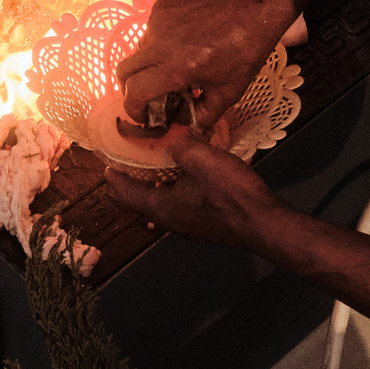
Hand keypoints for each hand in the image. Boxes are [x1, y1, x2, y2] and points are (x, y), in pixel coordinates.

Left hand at [100, 133, 285, 251]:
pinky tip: (187, 180)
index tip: (106, 167)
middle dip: (129, 186)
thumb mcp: (201, 159)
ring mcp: (188, 226)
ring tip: (156, 168)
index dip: (113, 179)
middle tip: (126, 166)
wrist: (263, 222)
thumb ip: (180, 146)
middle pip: (139, 204)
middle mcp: (170, 221)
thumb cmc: (230, 194)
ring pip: (161, 206)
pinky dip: (174, 192)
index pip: (124, 195)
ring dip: (154, 188)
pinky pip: (180, 206)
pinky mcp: (205, 225)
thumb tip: (175, 142)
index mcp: (161, 207)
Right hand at [116, 0, 298, 131]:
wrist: (251, 6)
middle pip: (123, 71)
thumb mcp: (229, 92)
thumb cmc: (245, 51)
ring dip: (147, 65)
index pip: (134, 93)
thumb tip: (187, 127)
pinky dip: (159, 44)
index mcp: (175, 68)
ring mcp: (158, 21)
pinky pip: (150, 31)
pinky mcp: (162, 7)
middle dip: (131, 89)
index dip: (134, 110)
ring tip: (172, 68)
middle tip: (148, 96)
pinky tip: (181, 45)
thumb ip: (204, 116)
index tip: (143, 117)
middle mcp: (159, 44)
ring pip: (137, 50)